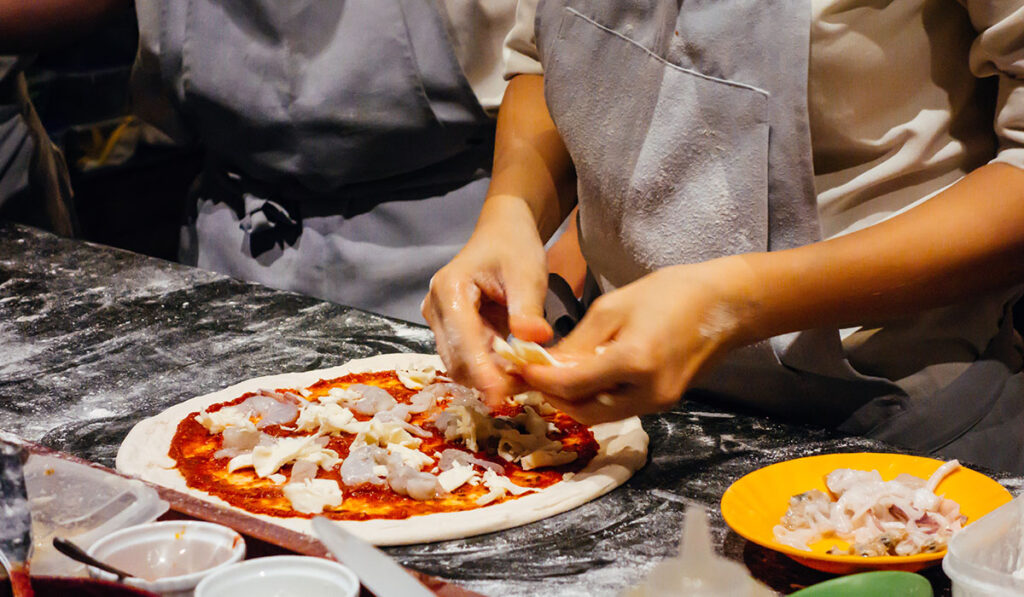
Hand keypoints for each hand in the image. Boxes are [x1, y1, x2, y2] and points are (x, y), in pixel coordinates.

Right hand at [422, 195, 553, 404]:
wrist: (502, 234)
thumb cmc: (514, 248)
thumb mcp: (527, 273)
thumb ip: (527, 308)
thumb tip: (535, 340)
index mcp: (450, 289)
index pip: (462, 341)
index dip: (481, 371)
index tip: (501, 396)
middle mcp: (435, 308)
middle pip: (456, 359)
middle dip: (488, 378)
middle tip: (526, 386)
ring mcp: (438, 321)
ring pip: (459, 365)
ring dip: (489, 376)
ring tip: (523, 375)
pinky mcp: (448, 332)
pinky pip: (466, 359)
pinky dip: (488, 368)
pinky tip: (512, 367)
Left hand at [520, 257, 757, 423]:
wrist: (724, 305)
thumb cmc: (670, 294)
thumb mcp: (613, 307)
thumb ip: (578, 341)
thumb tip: (546, 365)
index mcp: (633, 362)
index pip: (571, 385)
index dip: (539, 380)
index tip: (518, 369)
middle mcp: (647, 392)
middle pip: (583, 411)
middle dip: (553, 397)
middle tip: (532, 377)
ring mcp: (658, 402)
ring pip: (600, 415)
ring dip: (573, 401)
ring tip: (554, 377)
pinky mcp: (664, 403)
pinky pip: (619, 408)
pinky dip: (596, 397)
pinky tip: (585, 377)